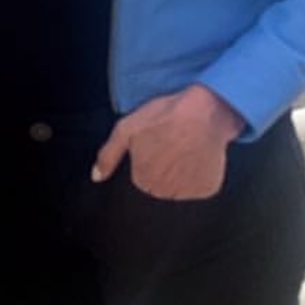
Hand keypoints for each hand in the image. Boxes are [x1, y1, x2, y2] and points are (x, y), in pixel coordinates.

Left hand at [92, 85, 244, 199]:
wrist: (205, 112)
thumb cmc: (166, 116)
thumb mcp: (127, 128)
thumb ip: (108, 155)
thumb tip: (96, 177)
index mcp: (142, 179)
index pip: (142, 176)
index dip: (150, 156)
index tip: (158, 141)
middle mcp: (163, 191)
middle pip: (159, 184)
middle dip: (164, 166)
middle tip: (173, 143)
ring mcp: (187, 192)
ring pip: (180, 186)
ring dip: (182, 172)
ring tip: (187, 148)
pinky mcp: (207, 189)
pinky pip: (201, 185)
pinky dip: (201, 173)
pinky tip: (200, 154)